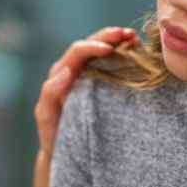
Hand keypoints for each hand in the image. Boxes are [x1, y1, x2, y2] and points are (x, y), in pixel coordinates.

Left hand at [35, 27, 138, 157]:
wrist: (65, 152)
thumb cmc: (53, 134)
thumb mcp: (47, 116)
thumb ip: (50, 94)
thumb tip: (65, 71)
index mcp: (62, 74)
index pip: (77, 52)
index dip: (92, 46)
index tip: (109, 49)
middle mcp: (75, 71)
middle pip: (92, 45)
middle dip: (109, 36)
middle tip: (129, 34)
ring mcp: (90, 77)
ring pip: (105, 52)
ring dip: (120, 42)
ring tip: (136, 39)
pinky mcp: (104, 85)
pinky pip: (114, 66)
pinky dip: (126, 56)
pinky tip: (139, 53)